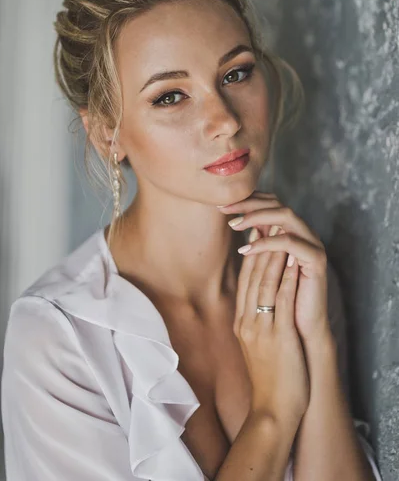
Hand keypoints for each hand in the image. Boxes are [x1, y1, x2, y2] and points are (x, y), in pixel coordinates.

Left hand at [219, 191, 331, 344]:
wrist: (303, 330)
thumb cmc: (281, 301)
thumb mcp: (263, 268)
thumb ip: (257, 245)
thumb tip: (240, 222)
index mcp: (292, 232)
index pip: (270, 203)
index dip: (246, 201)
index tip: (220, 204)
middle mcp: (304, 233)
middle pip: (278, 203)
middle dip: (249, 204)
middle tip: (224, 208)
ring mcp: (313, 243)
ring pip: (285, 216)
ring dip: (256, 218)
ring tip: (233, 225)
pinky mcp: (316, 259)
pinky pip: (290, 242)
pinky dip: (266, 244)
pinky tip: (246, 249)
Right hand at [234, 224, 309, 429]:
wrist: (271, 410)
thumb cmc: (267, 380)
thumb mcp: (252, 347)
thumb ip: (252, 321)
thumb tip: (257, 301)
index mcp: (240, 323)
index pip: (244, 282)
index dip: (251, 255)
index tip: (256, 235)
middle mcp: (246, 321)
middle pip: (251, 277)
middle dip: (260, 247)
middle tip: (265, 223)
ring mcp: (260, 328)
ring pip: (264, 283)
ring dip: (272, 255)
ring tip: (279, 233)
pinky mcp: (278, 335)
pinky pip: (281, 300)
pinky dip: (286, 277)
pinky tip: (292, 260)